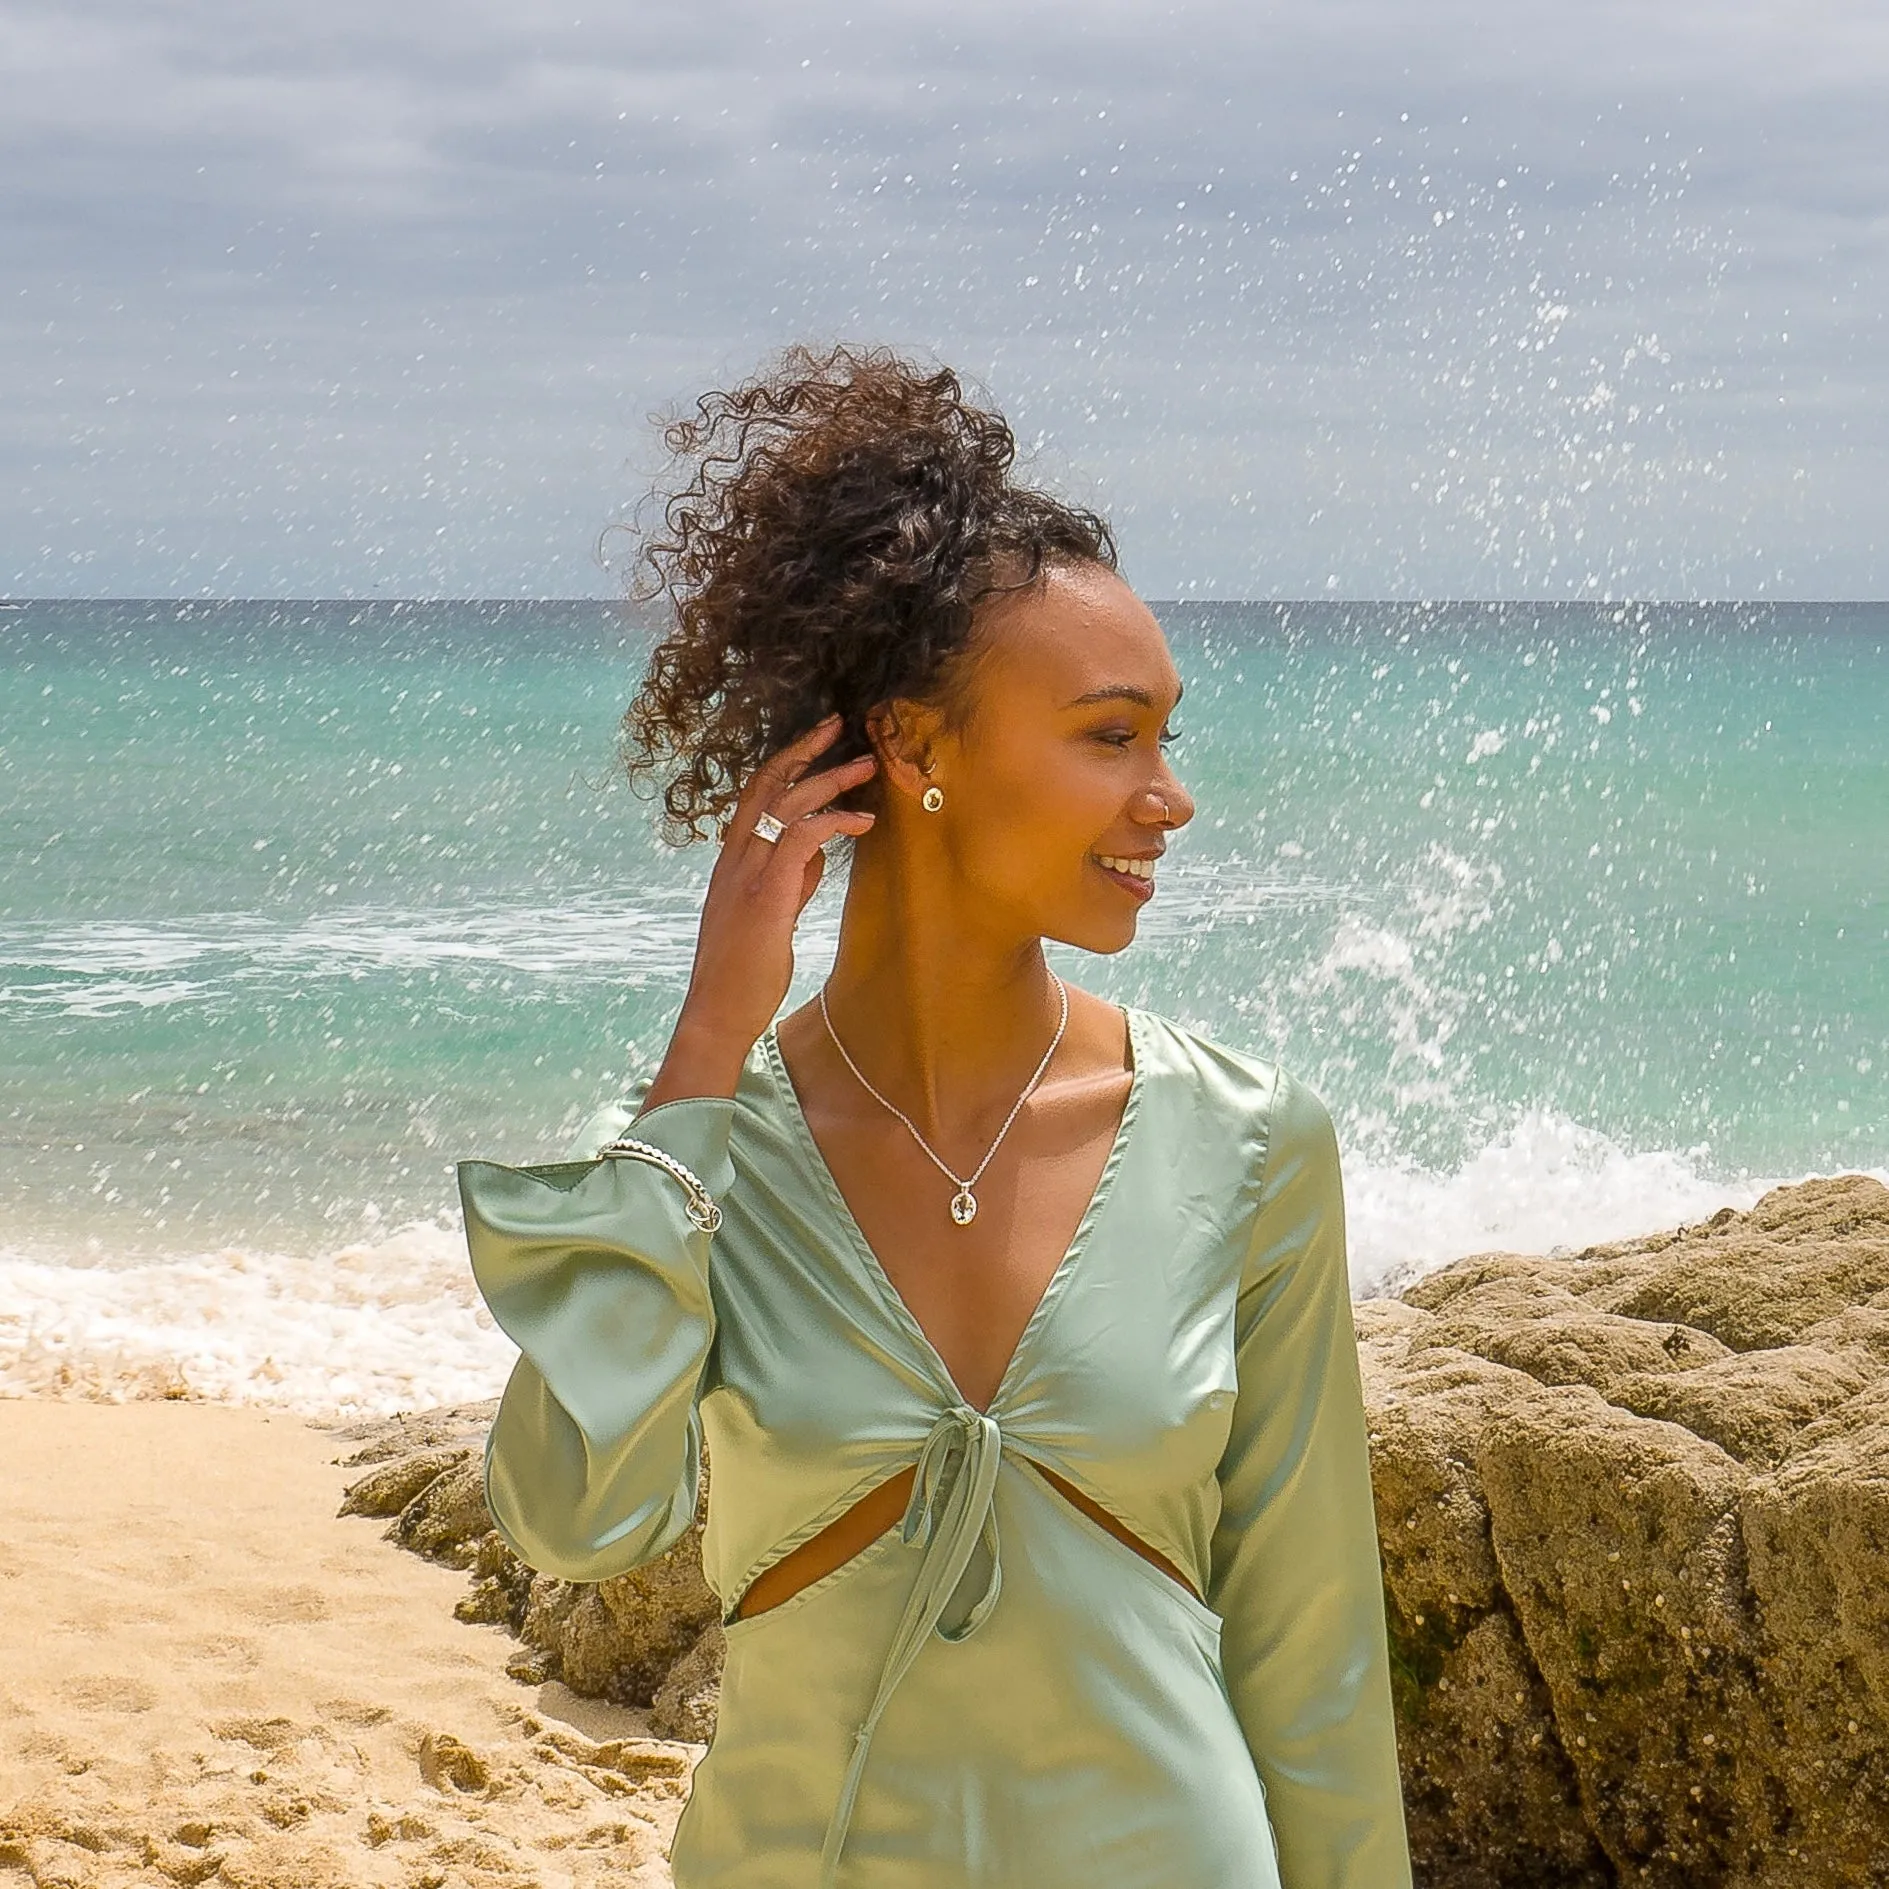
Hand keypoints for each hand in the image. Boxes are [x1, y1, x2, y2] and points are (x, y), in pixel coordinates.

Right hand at [637, 716, 875, 1111]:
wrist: (716, 1015)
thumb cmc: (743, 975)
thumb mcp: (770, 919)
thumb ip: (791, 883)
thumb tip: (816, 856)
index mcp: (731, 864)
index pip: (753, 796)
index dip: (784, 762)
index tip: (816, 740)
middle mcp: (734, 861)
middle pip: (764, 785)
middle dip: (803, 750)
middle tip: (839, 724)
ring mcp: (747, 877)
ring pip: (785, 805)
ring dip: (829, 780)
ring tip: (866, 767)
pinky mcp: (766, 898)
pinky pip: (799, 840)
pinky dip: (832, 822)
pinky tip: (861, 822)